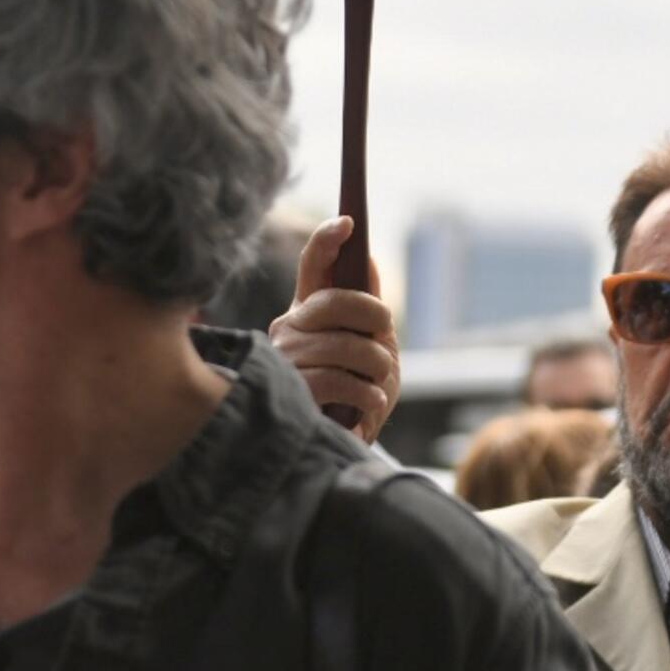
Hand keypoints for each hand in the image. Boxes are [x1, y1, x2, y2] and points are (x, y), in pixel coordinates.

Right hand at [268, 217, 401, 444]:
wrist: (344, 447)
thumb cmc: (357, 394)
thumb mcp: (372, 346)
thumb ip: (366, 307)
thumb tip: (367, 260)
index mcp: (309, 310)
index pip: (313, 265)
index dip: (328, 240)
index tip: (348, 223)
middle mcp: (289, 328)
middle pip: (336, 301)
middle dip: (373, 316)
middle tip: (384, 337)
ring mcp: (285, 359)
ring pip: (344, 343)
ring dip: (376, 365)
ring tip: (377, 383)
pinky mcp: (290, 390)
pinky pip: (338, 378)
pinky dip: (366, 391)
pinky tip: (368, 403)